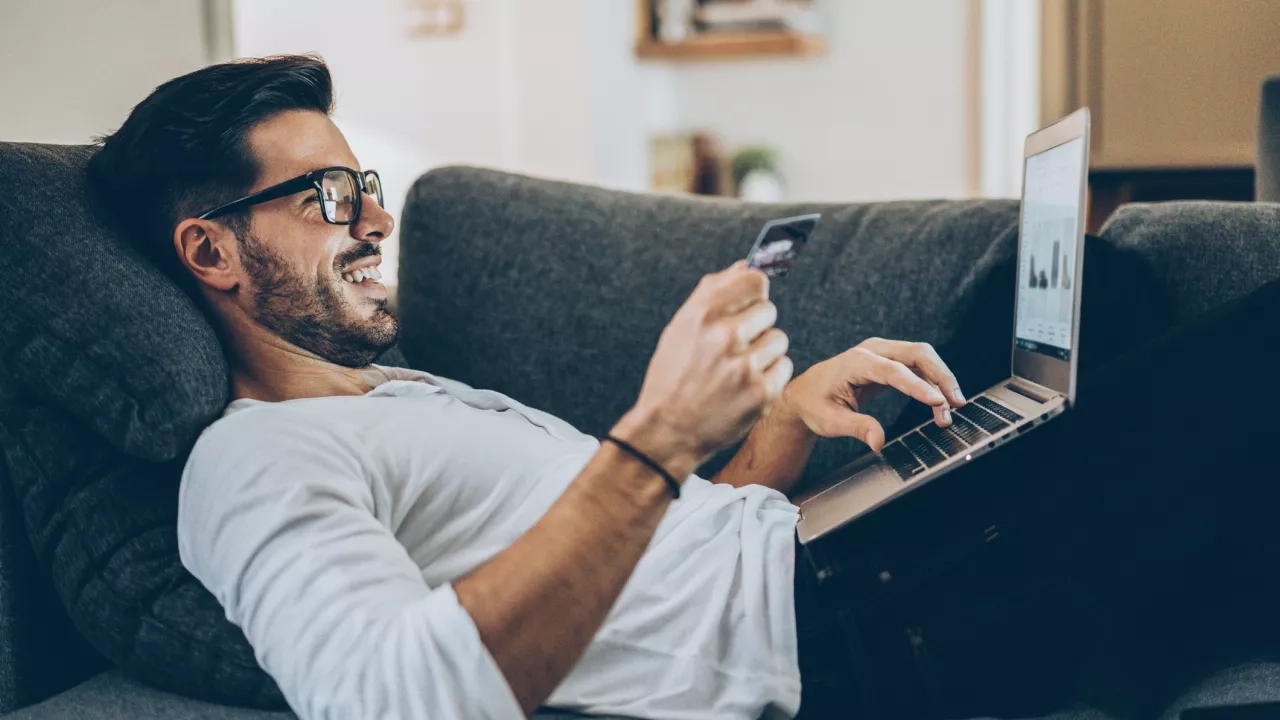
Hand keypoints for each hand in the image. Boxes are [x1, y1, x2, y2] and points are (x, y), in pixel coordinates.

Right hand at [614, 262, 792, 471]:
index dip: (753, 293)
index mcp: (703, 313)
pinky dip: (769, 376)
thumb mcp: (680, 327)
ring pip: (779, 339)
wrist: (667, 430)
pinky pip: (784, 367)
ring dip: (764, 352)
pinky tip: (745, 386)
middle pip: (769, 310)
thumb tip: (745, 265)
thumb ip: (712, 291)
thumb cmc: (673, 375)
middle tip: (734, 348)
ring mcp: (745, 366)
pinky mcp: (761, 393)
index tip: (747, 305)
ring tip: (737, 370)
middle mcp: (725, 336)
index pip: (755, 280)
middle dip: (756, 326)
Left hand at [780, 338, 964, 451]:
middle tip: (956, 404)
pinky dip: (931, 382)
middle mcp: (871, 350)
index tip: (938, 401)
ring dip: (940, 380)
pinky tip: (939, 403)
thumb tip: (878, 442)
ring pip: (922, 357)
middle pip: (917, 354)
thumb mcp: (830, 421)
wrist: (804, 394)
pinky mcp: (888, 361)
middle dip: (941, 377)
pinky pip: (917, 366)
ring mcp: (882, 353)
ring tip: (950, 410)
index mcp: (855, 362)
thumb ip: (857, 428)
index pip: (894, 371)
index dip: (918, 386)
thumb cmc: (814, 405)